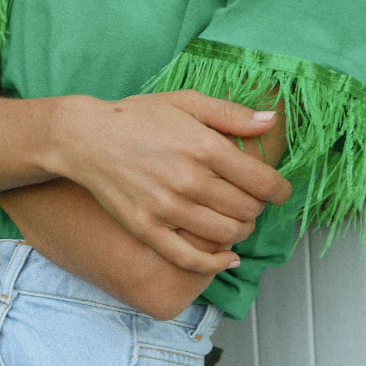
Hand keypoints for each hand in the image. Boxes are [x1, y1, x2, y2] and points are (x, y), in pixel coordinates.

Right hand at [55, 89, 291, 270]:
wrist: (85, 138)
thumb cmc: (137, 117)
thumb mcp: (186, 102)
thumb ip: (231, 114)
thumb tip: (271, 122)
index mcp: (205, 147)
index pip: (264, 183)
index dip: (280, 190)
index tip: (278, 191)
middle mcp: (189, 181)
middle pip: (248, 210)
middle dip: (257, 207)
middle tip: (248, 200)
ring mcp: (168, 209)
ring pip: (227, 234)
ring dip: (241, 230)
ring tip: (234, 219)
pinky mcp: (148, 229)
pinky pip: (191, 258)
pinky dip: (216, 263)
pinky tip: (227, 258)